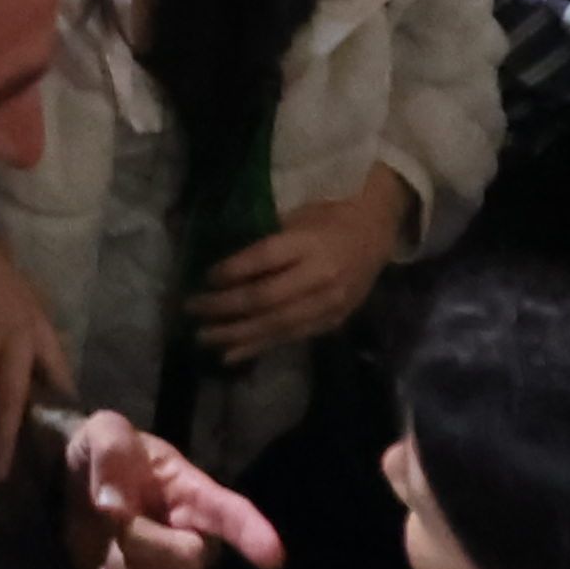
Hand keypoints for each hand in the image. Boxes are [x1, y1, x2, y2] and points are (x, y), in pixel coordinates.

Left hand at [66, 411, 282, 568]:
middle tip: (116, 523)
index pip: (231, 514)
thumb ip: (112, 451)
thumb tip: (113, 505)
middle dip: (139, 544)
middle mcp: (196, 546)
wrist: (75, 495)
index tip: (273, 556)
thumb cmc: (107, 463)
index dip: (252, 535)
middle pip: (187, 567)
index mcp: (193, 496)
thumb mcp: (104, 434)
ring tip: (110, 550)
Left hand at [188, 167, 408, 359]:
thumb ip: (268, 240)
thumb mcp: (299, 214)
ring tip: (202, 338)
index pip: (264, 260)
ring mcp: (329, 304)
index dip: (231, 270)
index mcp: (311, 242)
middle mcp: (321, 276)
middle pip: (265, 298)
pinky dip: (259, 347)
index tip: (203, 277)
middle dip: (224, 307)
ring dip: (235, 334)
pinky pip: (291, 338)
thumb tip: (223, 265)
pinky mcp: (333, 322)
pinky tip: (231, 354)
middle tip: (191, 309)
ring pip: (276, 325)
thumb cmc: (330, 215)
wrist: (378, 231)